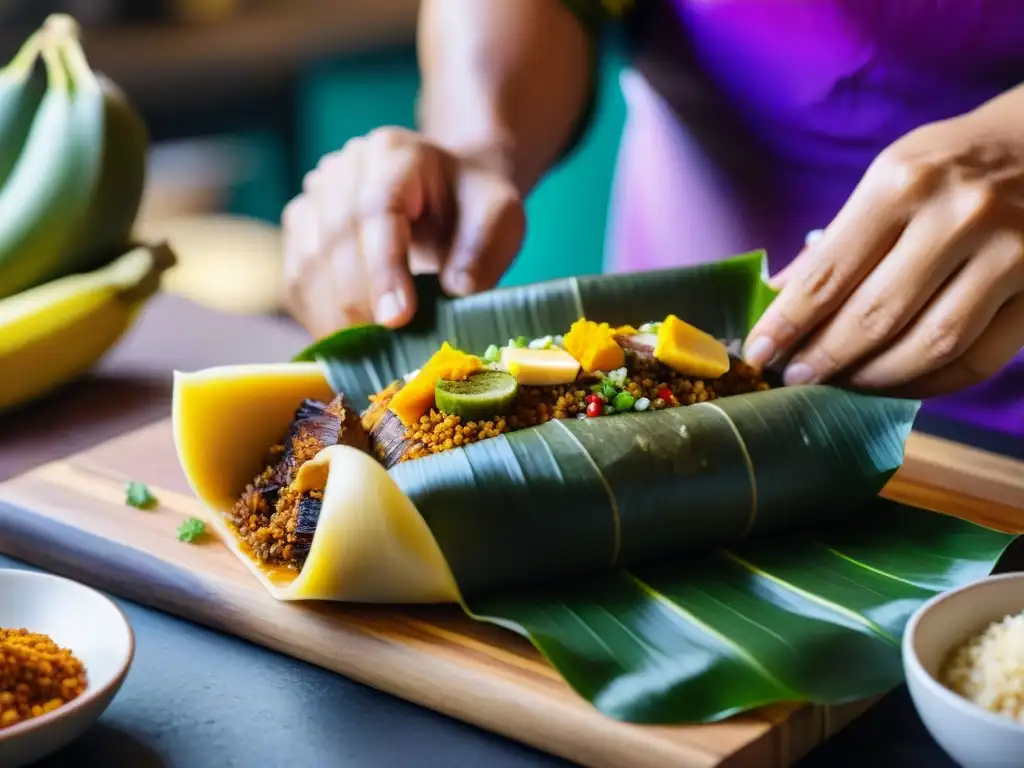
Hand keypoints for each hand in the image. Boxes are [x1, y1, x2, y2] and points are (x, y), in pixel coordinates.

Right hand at [283, 127, 525, 337]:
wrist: (448, 188)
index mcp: (393, 153)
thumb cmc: (473, 204)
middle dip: (360, 303)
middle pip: (336, 240)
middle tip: (386, 349)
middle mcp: (343, 168)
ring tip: (369, 353)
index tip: (398, 319)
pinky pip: (297, 280)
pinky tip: (349, 343)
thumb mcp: (498, 216)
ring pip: (308, 263)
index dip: (384, 269)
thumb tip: (456, 291)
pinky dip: (319, 317)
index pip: (377, 208)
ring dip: (335, 316)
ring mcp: (315, 196)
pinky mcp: (302, 230)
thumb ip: (483, 249)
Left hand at [744, 110, 1023, 397]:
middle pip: (875, 317)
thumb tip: (774, 300)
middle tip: (796, 380)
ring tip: (843, 386)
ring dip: (875, 379)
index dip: (787, 324)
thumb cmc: (953, 165)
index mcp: (902, 183)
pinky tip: (898, 385)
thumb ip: (836, 242)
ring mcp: (1009, 253)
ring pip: (929, 346)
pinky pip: (978, 360)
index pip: (828, 274)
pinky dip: (931, 385)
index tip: (758, 355)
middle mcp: (957, 216)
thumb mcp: (891, 178)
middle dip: (825, 359)